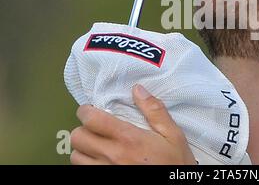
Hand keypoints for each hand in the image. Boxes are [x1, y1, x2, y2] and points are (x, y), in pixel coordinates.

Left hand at [70, 84, 195, 164]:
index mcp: (129, 138)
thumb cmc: (175, 163)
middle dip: (83, 128)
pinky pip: (83, 171)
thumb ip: (154, 110)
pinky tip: (99, 160)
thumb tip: (138, 89)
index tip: (91, 110)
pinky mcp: (106, 180)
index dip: (86, 111)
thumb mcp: (173, 134)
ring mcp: (107, 171)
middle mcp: (113, 155)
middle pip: (77, 137)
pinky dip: (86, 163)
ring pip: (75, 157)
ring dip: (83, 148)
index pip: (91, 120)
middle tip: (94, 127)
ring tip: (96, 144)